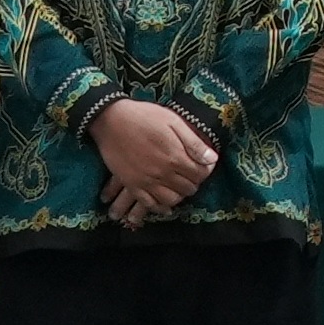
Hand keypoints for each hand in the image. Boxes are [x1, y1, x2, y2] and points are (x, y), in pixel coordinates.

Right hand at [90, 97, 218, 221]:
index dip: (206, 170)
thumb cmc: (144, 117)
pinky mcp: (131, 185)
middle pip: (188, 188)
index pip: (201, 174)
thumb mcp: (174, 122)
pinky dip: (159, 207)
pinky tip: (164, 203)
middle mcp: (162, 174)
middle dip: (194, 182)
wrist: (111, 120)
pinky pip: (149, 204)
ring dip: (179, 195)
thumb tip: (212, 160)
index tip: (204, 164)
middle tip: (191, 173)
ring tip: (179, 185)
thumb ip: (194, 143)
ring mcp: (146, 181)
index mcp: (176, 157)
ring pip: (171, 200)